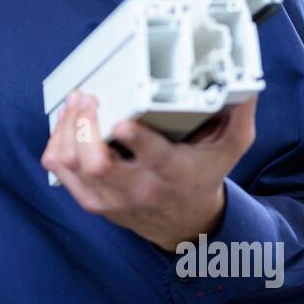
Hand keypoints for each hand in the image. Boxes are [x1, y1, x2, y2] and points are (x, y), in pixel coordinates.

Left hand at [40, 92, 257, 252]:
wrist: (185, 224)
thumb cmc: (202, 175)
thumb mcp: (230, 148)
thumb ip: (238, 114)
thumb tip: (246, 80)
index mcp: (172, 171)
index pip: (152, 159)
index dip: (134, 139)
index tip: (122, 121)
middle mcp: (138, 187)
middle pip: (97, 162)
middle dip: (85, 126)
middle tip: (87, 97)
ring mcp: (110, 197)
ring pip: (73, 164)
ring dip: (68, 129)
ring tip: (76, 103)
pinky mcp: (91, 200)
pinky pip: (60, 170)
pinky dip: (57, 143)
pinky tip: (67, 124)